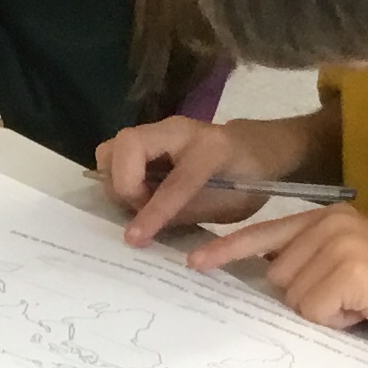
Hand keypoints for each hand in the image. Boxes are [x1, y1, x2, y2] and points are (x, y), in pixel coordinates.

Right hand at [96, 116, 269, 244]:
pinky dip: (116, 177)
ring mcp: (159, 129)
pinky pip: (114, 154)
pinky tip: (135, 193)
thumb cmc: (247, 182)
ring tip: (136, 202)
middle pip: (129, 145)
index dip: (153, 212)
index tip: (134, 238)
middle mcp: (179, 130)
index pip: (175, 182)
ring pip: (113, 147)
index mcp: (212, 149)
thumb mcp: (226, 208)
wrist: (255, 151)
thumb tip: (142, 232)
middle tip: (139, 209)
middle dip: (125, 185)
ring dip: (115, 180)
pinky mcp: (146, 138)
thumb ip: (184, 215)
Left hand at [186, 204, 367, 356]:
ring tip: (362, 307)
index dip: (228, 252)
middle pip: (275, 277)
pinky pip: (312, 312)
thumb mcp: (345, 270)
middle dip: (307, 300)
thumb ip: (306, 263)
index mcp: (329, 217)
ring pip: (291, 297)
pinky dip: (338, 322)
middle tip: (352, 302)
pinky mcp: (350, 271)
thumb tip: (256, 276)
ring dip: (324, 313)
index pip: (265, 235)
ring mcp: (341, 244)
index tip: (195, 263)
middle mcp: (332, 222)